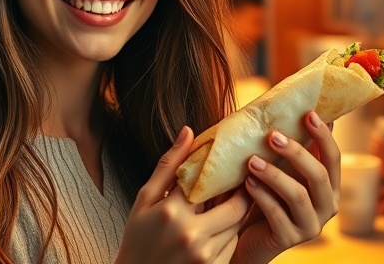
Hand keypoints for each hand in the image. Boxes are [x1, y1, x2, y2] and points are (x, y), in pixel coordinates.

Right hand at [116, 127, 249, 263]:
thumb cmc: (137, 237)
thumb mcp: (144, 199)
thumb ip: (168, 166)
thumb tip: (188, 131)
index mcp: (171, 211)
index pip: (208, 181)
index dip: (223, 169)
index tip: (232, 159)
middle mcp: (191, 234)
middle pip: (235, 206)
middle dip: (243, 191)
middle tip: (246, 178)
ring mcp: (205, 256)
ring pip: (238, 226)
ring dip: (240, 211)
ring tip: (236, 197)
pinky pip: (233, 245)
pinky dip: (231, 232)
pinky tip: (223, 224)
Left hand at [232, 112, 340, 263]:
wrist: (248, 237)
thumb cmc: (267, 197)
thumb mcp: (281, 170)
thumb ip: (292, 149)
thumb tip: (302, 107)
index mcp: (328, 187)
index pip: (333, 158)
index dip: (324, 136)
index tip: (308, 113)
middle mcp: (326, 207)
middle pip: (319, 176)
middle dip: (296, 152)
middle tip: (272, 134)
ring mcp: (310, 226)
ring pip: (298, 195)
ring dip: (274, 174)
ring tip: (252, 160)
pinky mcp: (289, 239)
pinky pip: (277, 215)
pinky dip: (262, 197)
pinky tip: (247, 183)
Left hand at [369, 130, 383, 193]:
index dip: (380, 140)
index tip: (376, 135)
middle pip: (382, 153)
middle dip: (374, 145)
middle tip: (372, 140)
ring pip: (381, 161)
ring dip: (374, 154)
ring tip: (371, 148)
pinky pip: (383, 171)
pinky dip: (378, 164)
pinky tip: (375, 160)